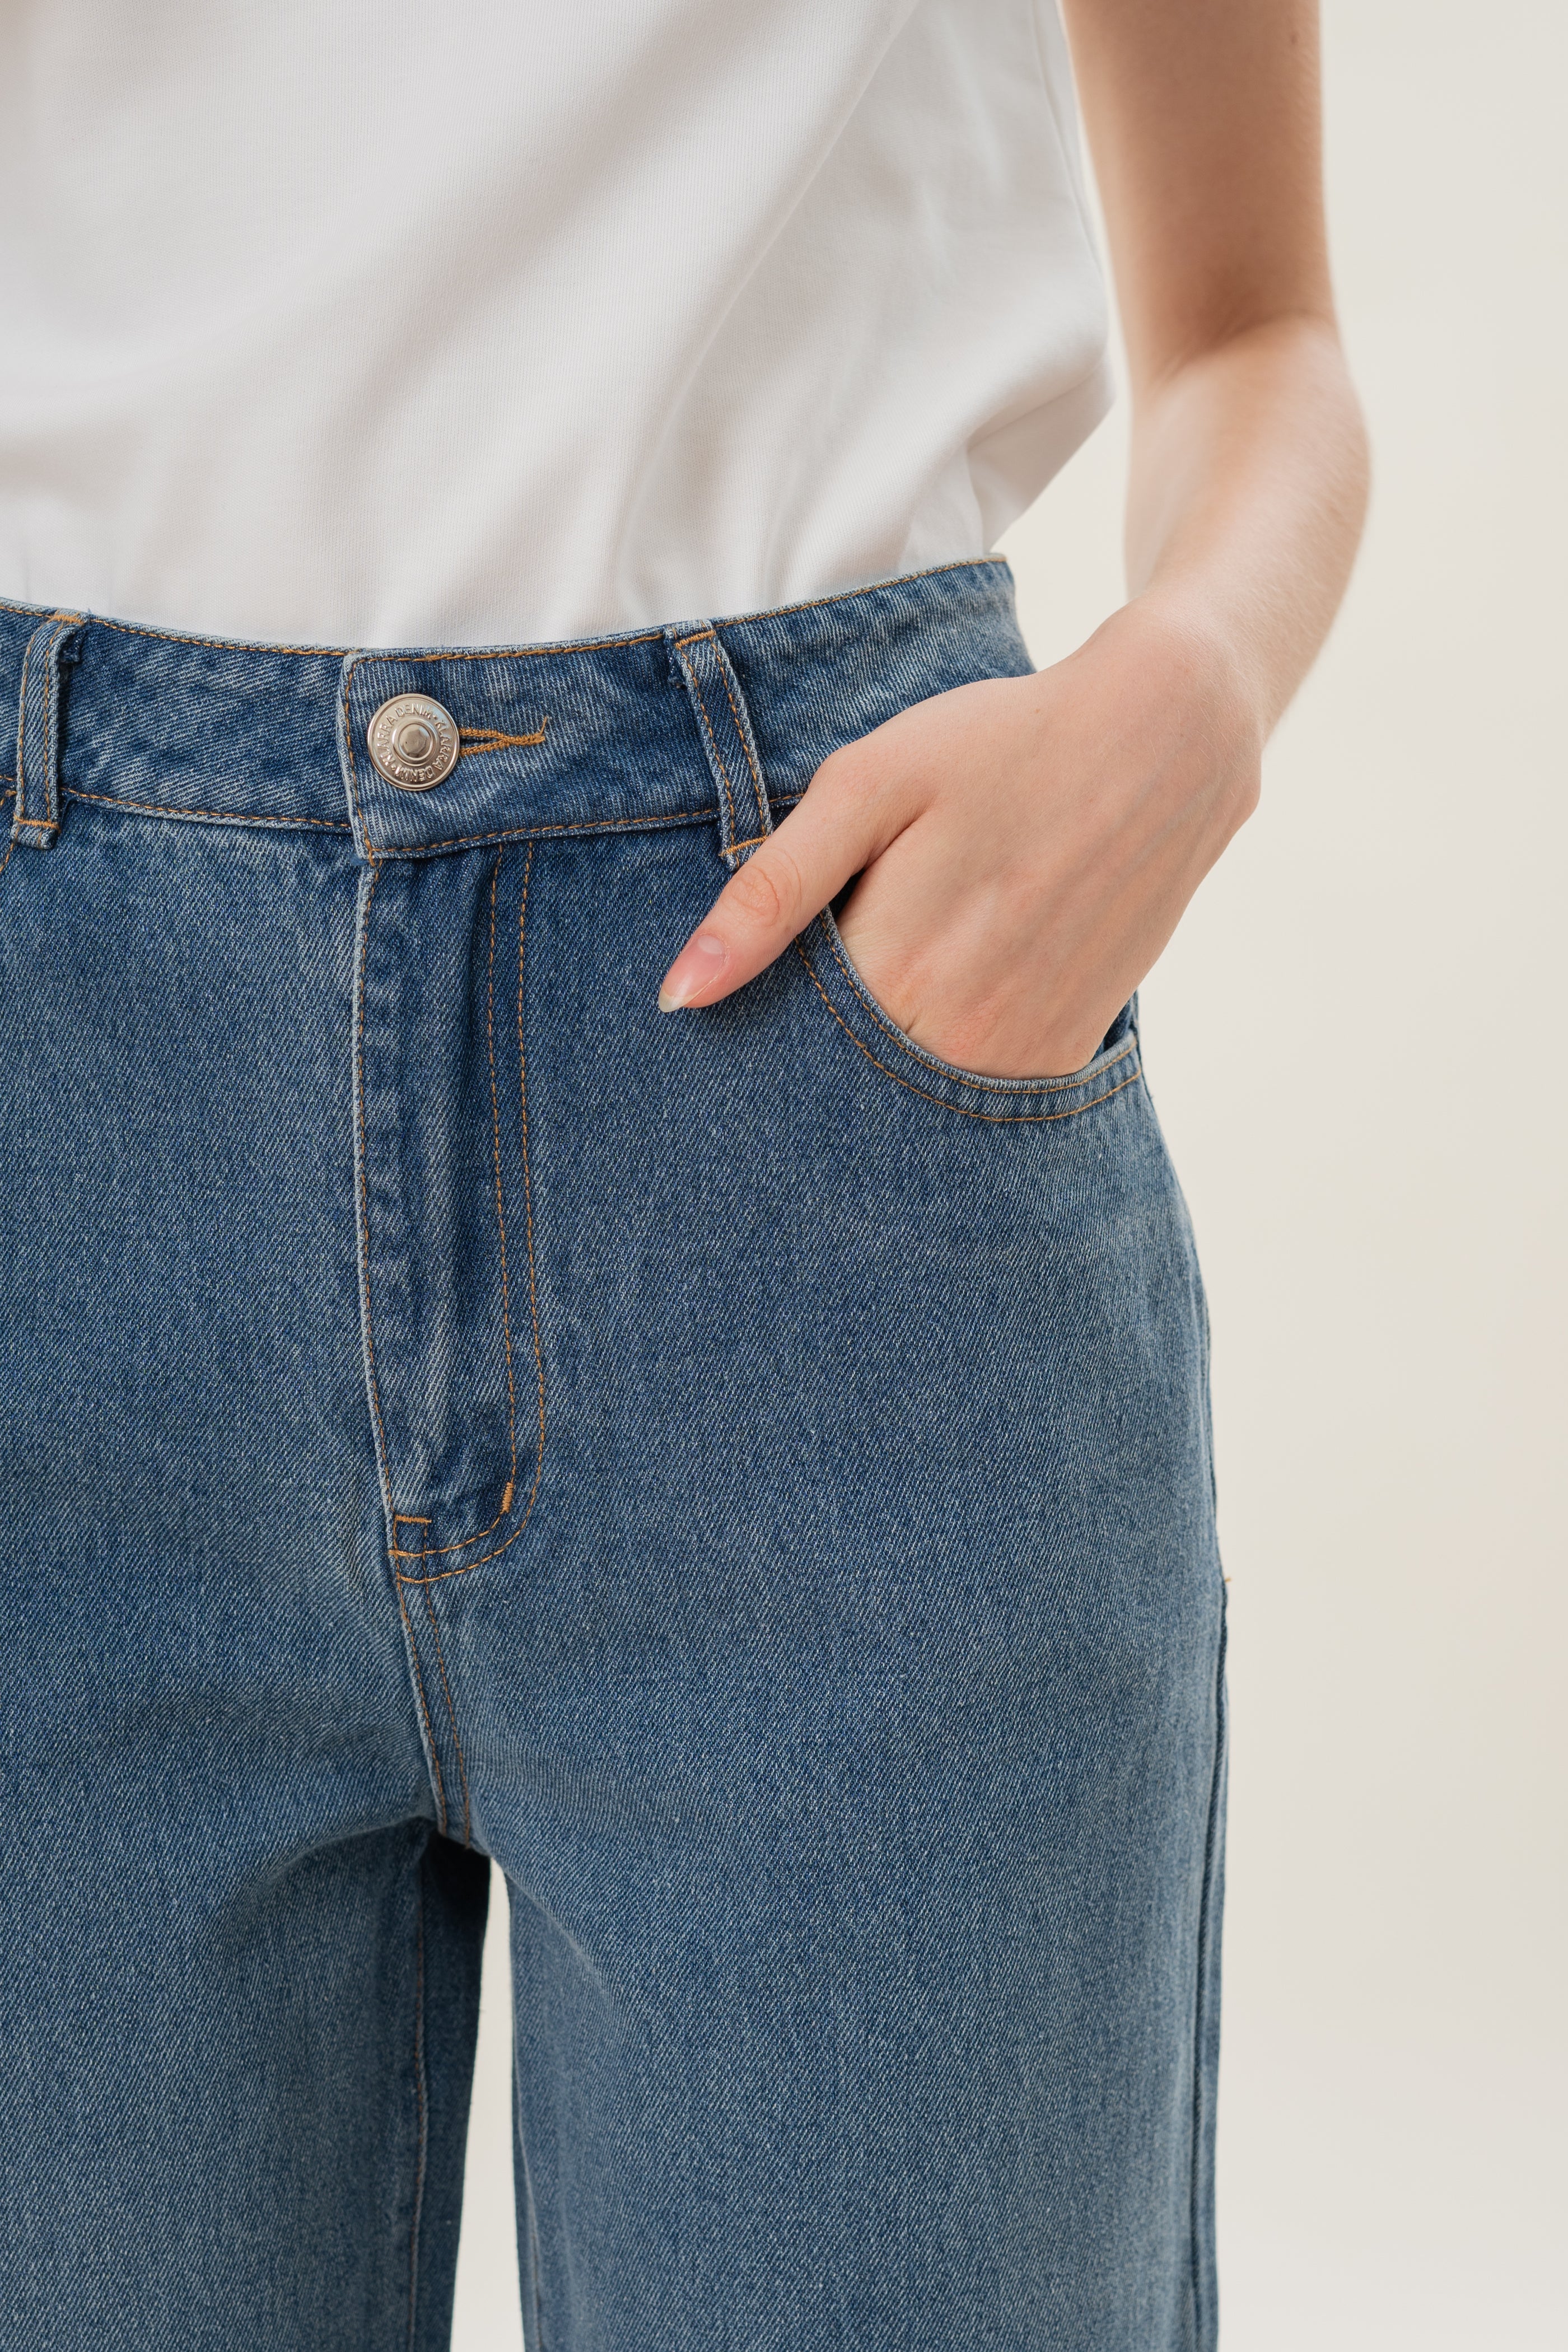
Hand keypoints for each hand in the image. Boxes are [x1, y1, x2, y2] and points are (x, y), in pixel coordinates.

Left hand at [657, 594, 1263, 1078]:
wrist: (1167, 741)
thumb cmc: (1001, 746)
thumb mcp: (868, 787)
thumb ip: (771, 892)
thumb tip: (678, 995)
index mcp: (891, 970)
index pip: (779, 1047)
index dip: (752, 1025)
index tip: (738, 1005)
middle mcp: (955, 1036)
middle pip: (837, 1083)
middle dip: (807, 1054)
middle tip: (823, 976)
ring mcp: (1017, 1056)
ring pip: (905, 1100)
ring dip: (876, 1062)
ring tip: (897, 966)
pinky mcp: (1062, 1053)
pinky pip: (971, 1094)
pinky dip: (941, 1062)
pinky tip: (943, 995)